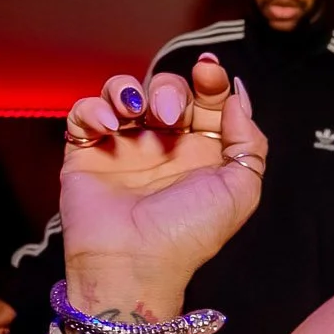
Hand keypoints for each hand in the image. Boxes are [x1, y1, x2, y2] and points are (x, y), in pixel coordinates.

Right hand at [57, 56, 267, 298]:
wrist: (135, 263)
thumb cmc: (188, 234)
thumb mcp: (240, 191)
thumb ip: (249, 143)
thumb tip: (237, 97)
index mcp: (201, 152)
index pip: (206, 100)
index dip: (209, 80)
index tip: (209, 70)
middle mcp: (162, 145)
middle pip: (165, 90)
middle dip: (170, 90)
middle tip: (170, 115)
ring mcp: (123, 146)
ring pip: (123, 92)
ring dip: (128, 89)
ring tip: (135, 112)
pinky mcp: (86, 152)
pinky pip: (84, 112)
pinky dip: (93, 108)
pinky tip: (108, 126)